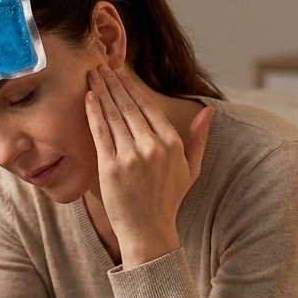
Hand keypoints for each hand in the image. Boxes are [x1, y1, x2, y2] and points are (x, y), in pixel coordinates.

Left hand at [85, 65, 212, 268]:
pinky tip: (88, 97)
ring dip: (101, 91)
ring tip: (91, 75)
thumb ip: (198, 138)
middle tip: (99, 65)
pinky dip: (93, 112)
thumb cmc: (168, 201)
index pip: (148, 107)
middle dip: (113, 82)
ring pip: (113, 115)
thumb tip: (209, 111)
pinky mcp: (110, 166)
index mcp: (171, 143)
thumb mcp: (191, 169)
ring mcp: (130, 155)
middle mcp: (152, 146)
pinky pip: (100, 132)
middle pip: (128, 106)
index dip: (132, 87)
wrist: (148, 232)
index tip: (120, 73)